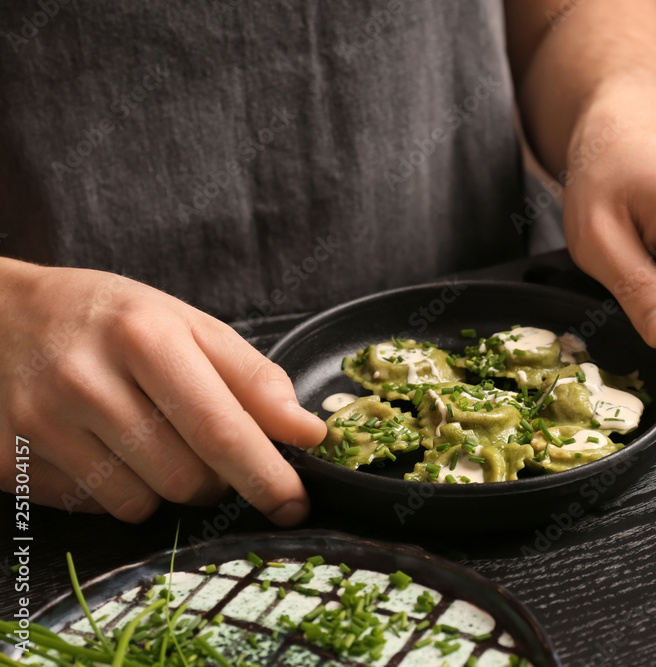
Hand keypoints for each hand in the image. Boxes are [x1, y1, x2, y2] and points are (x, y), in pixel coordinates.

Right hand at [0, 260, 326, 523]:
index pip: (220, 429)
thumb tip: (307, 433)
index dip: (266, 476)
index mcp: (145, 337)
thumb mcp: (189, 326)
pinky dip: (118, 488)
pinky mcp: (12, 461)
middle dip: (216, 478)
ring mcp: (43, 425)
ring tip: (151, 437)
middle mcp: (88, 382)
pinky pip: (95, 507)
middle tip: (207, 448)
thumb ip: (254, 379)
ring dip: (167, 485)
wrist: (4, 316)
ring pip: (142, 504)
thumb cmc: (113, 320)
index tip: (295, 503)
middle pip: (186, 479)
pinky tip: (105, 446)